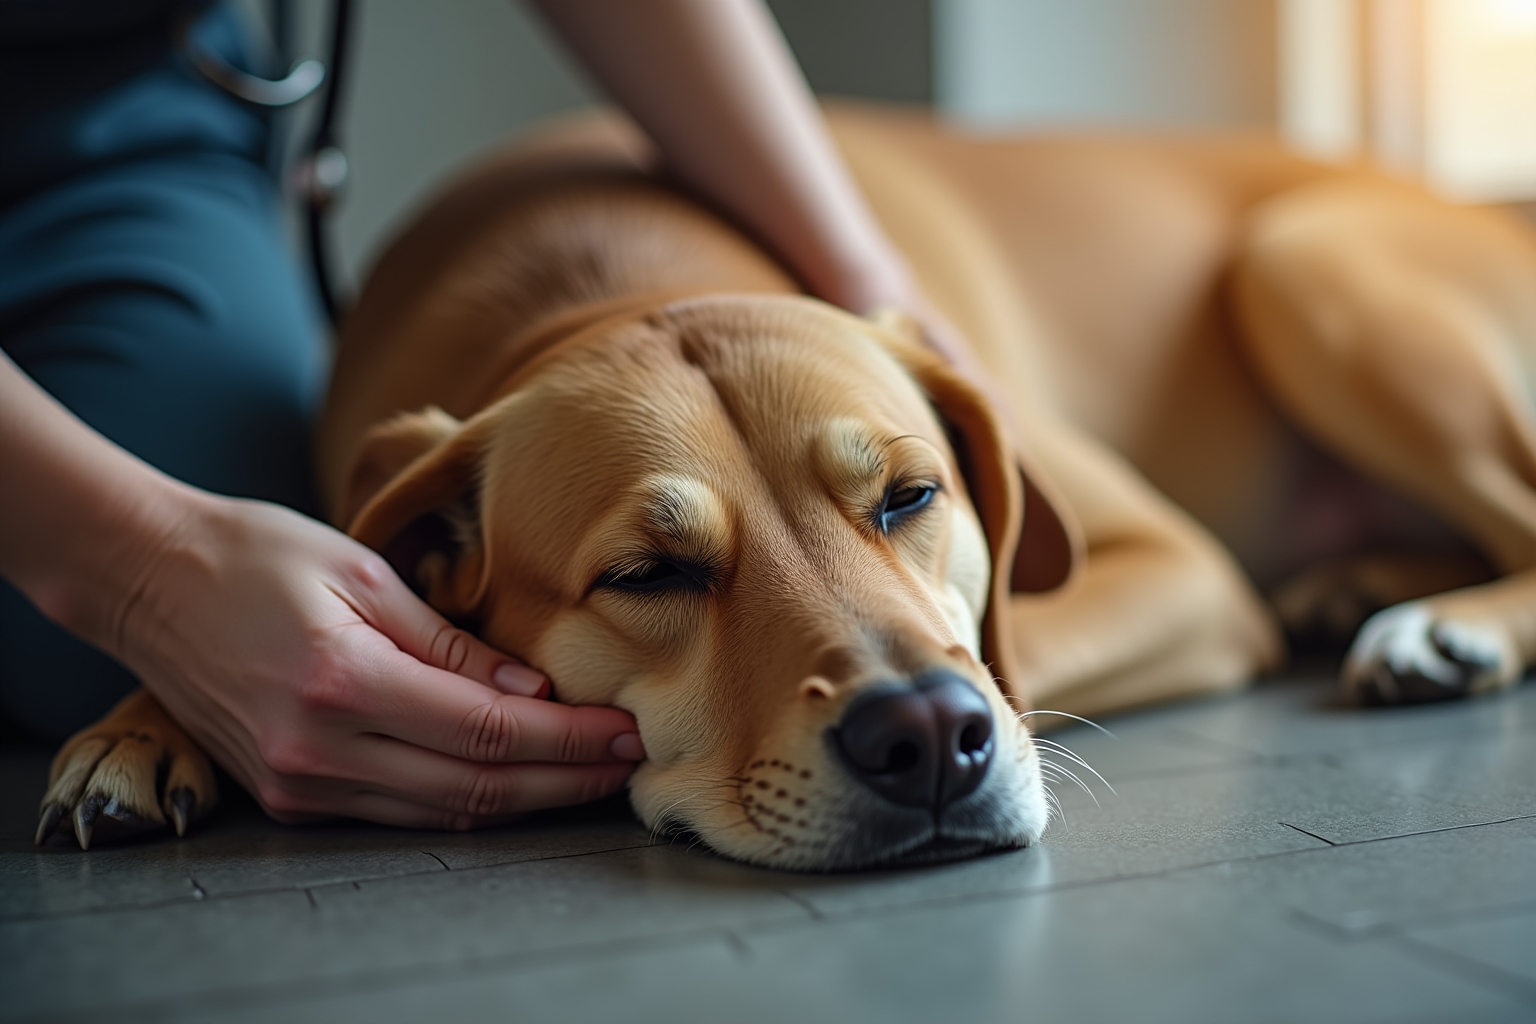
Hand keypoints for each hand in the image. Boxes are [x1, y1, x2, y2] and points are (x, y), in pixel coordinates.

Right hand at [111, 494, 642, 828]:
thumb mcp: (365, 573)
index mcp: (344, 682)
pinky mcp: (289, 796)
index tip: (626, 729)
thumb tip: (532, 689)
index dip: (568, 739)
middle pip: (476, 789)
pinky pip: (400, 810)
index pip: (490, 732)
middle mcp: (320, 750)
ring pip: (442, 813)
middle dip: (564, 780)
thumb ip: (451, 642)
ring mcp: (300, 784)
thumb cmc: (256, 553)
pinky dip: (465, 799)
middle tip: (628, 762)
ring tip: (588, 775)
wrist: (146, 580)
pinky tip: (514, 780)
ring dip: (524, 800)